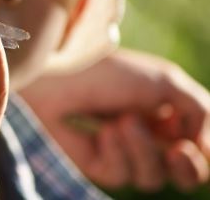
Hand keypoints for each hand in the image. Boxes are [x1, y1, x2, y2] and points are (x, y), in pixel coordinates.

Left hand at [21, 48, 209, 191]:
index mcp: (168, 115)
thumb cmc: (108, 74)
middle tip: (178, 150)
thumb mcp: (165, 83)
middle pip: (185, 176)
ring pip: (154, 178)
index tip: (193, 142)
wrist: (57, 77)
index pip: (201, 149)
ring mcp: (123, 153)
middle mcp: (148, 136)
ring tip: (122, 120)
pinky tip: (104, 131)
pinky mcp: (98, 165)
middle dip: (188, 168)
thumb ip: (202, 113)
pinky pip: (122, 176)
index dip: (205, 153)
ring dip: (144, 150)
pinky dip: (118, 152)